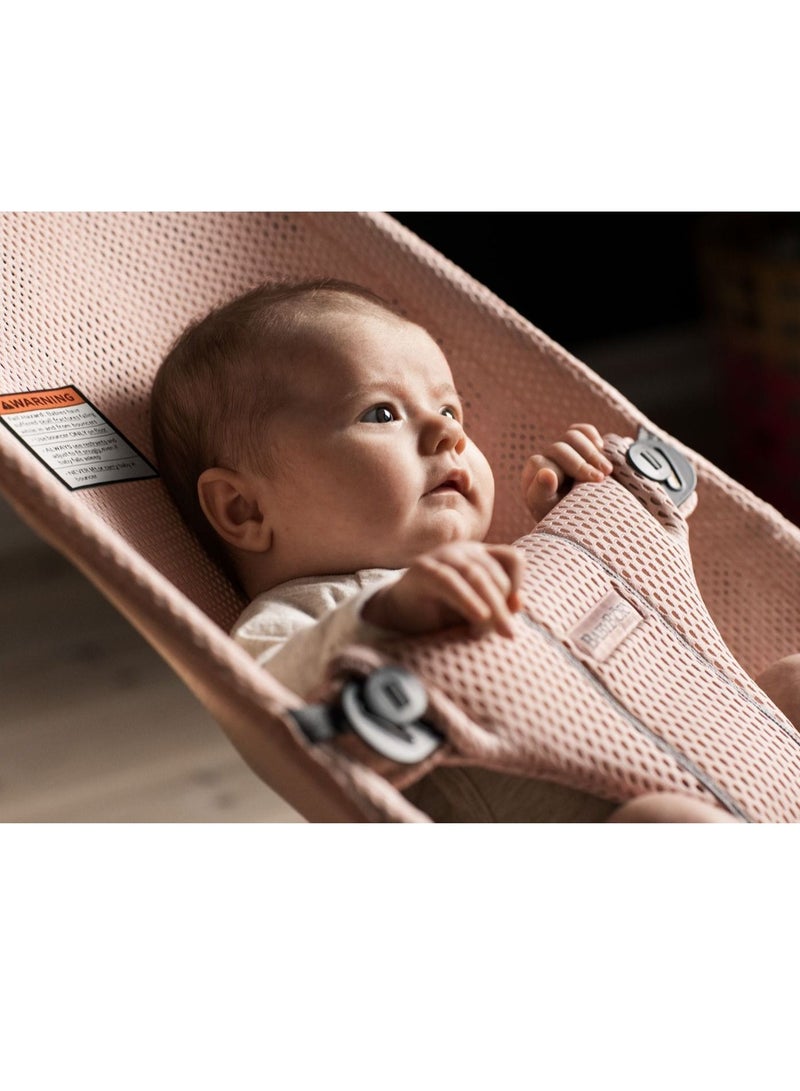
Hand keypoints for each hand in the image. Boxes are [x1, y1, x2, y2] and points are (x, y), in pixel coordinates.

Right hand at [362, 541, 523, 637]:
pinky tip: (479, 616)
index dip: (518, 580)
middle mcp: (463, 551)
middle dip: (502, 606)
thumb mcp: (476, 611)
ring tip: (486, 632)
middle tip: (503, 633)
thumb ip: (498, 606)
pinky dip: (468, 599)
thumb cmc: (441, 613)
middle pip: (495, 573)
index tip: (515, 608)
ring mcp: (442, 556)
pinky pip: (450, 581)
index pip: (512, 557)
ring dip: (490, 606)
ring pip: (476, 576)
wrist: (398, 615)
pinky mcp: (423, 568)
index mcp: (480, 556)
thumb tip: (519, 604)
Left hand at [521, 422, 612, 521]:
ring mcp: (561, 452)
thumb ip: (542, 494)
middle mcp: (545, 461)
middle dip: (581, 463)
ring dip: (591, 452)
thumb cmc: (565, 520)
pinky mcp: (577, 445)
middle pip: (559, 448)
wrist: (584, 520)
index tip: (580, 485)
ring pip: (572, 436)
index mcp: (532, 479)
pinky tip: (602, 451)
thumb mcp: (551, 513)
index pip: (540, 464)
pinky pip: (583, 431)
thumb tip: (547, 473)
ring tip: (607, 470)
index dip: (558, 472)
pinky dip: (593, 437)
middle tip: (600, 479)